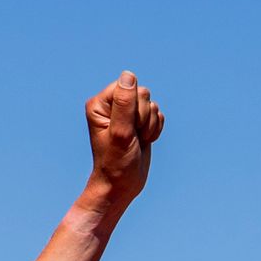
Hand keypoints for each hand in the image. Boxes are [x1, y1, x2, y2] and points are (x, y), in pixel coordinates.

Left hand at [84, 70, 162, 207]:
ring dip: (150, 125)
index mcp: (100, 103)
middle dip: (144, 117)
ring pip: (153, 105)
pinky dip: (156, 129)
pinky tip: (144, 141)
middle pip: (143, 93)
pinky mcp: (140, 122)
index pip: (128, 87)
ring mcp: (127, 113)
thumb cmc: (115, 163)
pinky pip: (159, 115)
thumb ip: (124, 104)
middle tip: (133, 137)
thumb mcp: (120, 133)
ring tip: (137, 141)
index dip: (134, 108)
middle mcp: (112, 105)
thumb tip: (128, 75)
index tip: (126, 129)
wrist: (122, 185)